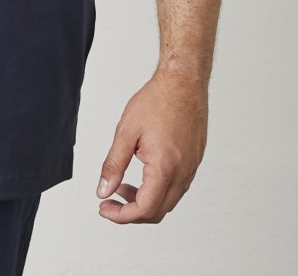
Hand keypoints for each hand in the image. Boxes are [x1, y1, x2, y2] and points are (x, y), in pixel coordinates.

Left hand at [96, 69, 207, 223]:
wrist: (183, 83)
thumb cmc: (157, 101)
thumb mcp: (126, 132)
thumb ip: (113, 164)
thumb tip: (103, 190)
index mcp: (165, 169)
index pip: (144, 209)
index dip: (121, 216)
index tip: (104, 208)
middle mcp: (182, 174)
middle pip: (157, 212)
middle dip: (131, 212)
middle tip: (109, 201)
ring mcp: (191, 169)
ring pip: (168, 201)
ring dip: (144, 201)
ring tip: (122, 186)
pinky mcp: (194, 162)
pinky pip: (176, 188)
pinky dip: (157, 189)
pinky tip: (142, 174)